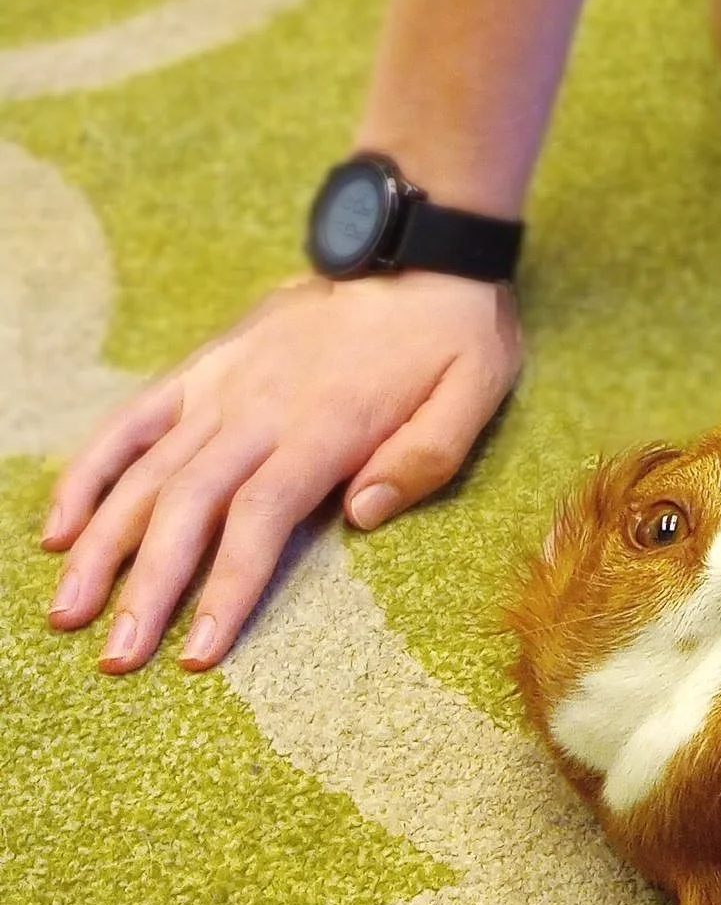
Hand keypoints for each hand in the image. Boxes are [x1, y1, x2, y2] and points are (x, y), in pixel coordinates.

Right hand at [42, 272, 521, 674]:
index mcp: (327, 424)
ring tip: (68, 611)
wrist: (418, 247)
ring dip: (103, 542)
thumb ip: (425, 457)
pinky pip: (134, 417)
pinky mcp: (204, 366)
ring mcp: (223, 384)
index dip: (225, 588)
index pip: (259, 517)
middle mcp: (261, 407)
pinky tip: (60, 527)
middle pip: (188, 505)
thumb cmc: (454, 332)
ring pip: (148, 469)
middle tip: (115, 658)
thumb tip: (361, 515)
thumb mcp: (476, 390)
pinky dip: (91, 469)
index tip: (197, 653)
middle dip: (146, 586)